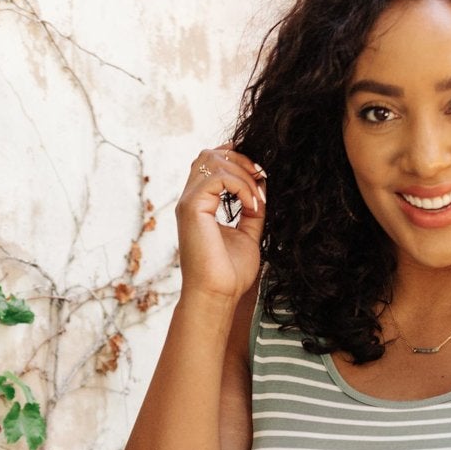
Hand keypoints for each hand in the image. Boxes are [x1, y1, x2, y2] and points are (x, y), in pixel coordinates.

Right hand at [176, 141, 265, 302]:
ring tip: (258, 200)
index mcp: (200, 204)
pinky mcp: (191, 207)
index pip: (212, 162)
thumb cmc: (230, 274)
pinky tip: (252, 206)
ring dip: (243, 174)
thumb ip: (251, 210)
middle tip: (261, 180)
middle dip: (241, 159)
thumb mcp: (248, 235)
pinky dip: (241, 186)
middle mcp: (191, 199)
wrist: (218, 295)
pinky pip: (218, 177)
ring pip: (213, 160)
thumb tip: (262, 186)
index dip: (236, 158)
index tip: (260, 176)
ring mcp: (188, 202)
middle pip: (210, 154)